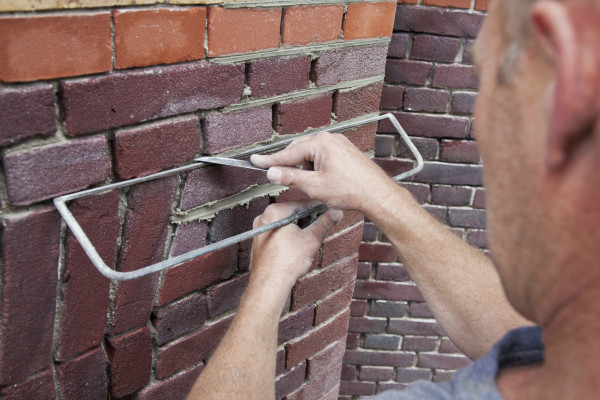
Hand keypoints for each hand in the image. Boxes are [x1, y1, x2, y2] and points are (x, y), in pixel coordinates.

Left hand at [249, 201, 342, 290]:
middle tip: (321, 229)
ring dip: (300, 230)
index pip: (303, 203)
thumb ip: (325, 223)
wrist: (269, 285)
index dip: (319, 208)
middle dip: (309, 221)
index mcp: (275, 211)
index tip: (330, 212)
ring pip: (287, 224)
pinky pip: (279, 234)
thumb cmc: (286, 263)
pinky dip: (290, 237)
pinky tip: (297, 250)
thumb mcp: (312, 239)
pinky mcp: (260, 242)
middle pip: (294, 213)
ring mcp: (260, 230)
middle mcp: (264, 217)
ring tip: (309, 242)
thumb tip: (336, 213)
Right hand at [250, 132, 391, 212]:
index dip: (270, 160)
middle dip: (289, 165)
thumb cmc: (352, 190)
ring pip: (311, 155)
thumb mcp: (315, 186)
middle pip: (299, 150)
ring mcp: (339, 144)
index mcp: (321, 143)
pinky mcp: (345, 152)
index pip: (288, 152)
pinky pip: (322, 157)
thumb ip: (291, 178)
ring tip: (309, 186)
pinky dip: (315, 168)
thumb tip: (273, 172)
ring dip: (304, 169)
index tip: (254, 161)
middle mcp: (330, 139)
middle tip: (277, 177)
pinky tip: (318, 182)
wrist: (377, 194)